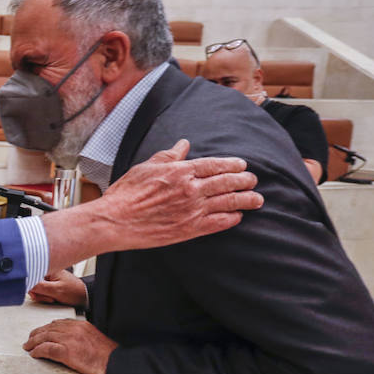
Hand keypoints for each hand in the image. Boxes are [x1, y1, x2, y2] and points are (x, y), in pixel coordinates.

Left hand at [22, 319, 116, 373]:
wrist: (114, 363)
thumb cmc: (107, 356)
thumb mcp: (94, 338)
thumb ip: (82, 336)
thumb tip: (72, 342)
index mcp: (81, 325)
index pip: (59, 323)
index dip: (47, 328)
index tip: (41, 332)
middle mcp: (73, 329)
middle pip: (49, 329)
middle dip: (37, 333)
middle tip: (29, 339)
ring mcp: (69, 340)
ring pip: (44, 337)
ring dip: (33, 342)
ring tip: (28, 346)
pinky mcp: (66, 352)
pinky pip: (46, 349)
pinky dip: (37, 351)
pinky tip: (34, 354)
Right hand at [29, 270, 87, 306]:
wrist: (84, 297)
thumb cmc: (74, 292)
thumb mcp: (56, 290)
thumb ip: (40, 287)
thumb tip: (26, 284)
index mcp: (49, 269)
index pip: (31, 277)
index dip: (33, 288)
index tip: (38, 294)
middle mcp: (48, 272)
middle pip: (33, 284)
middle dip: (40, 294)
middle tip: (49, 297)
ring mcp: (48, 278)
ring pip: (36, 289)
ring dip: (43, 296)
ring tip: (53, 297)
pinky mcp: (49, 284)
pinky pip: (41, 291)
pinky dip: (45, 296)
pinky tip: (53, 297)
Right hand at [92, 139, 260, 251]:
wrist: (115, 221)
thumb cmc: (127, 193)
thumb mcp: (147, 167)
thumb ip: (169, 155)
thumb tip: (184, 144)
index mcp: (180, 171)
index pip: (214, 165)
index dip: (232, 164)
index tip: (242, 165)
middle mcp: (190, 189)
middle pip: (226, 182)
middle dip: (244, 181)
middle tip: (254, 181)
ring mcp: (192, 210)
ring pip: (227, 203)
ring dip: (245, 200)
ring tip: (257, 199)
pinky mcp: (189, 229)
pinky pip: (217, 223)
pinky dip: (231, 219)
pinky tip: (238, 217)